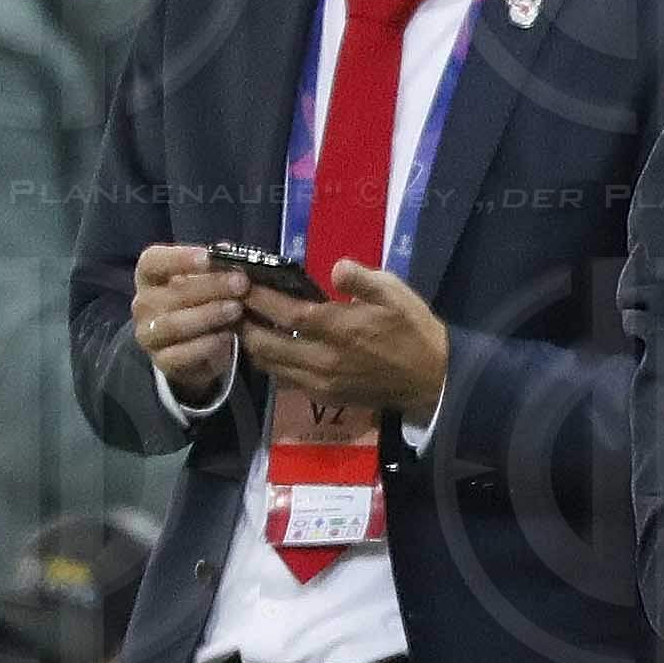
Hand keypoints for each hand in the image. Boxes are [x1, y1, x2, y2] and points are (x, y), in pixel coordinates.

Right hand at [132, 242, 246, 405]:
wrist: (195, 348)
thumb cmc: (199, 303)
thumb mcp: (205, 281)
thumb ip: (214, 267)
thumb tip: (229, 252)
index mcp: (149, 276)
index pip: (153, 262)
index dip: (179, 258)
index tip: (208, 257)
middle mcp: (143, 304)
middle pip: (171, 294)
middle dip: (209, 288)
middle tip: (241, 284)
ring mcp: (148, 334)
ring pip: (174, 324)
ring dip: (208, 316)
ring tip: (236, 309)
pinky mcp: (160, 361)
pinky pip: (180, 354)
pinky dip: (205, 345)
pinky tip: (226, 336)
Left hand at [257, 257, 449, 421]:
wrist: (431, 379)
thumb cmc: (412, 330)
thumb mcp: (395, 294)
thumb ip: (362, 279)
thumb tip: (336, 267)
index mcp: (338, 329)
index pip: (286, 313)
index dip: (259, 298)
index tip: (241, 282)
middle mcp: (322, 359)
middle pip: (265, 344)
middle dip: (244, 323)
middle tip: (233, 302)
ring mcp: (321, 382)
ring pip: (270, 365)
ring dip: (252, 344)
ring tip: (245, 323)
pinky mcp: (324, 396)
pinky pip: (284, 379)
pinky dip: (269, 362)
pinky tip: (269, 346)